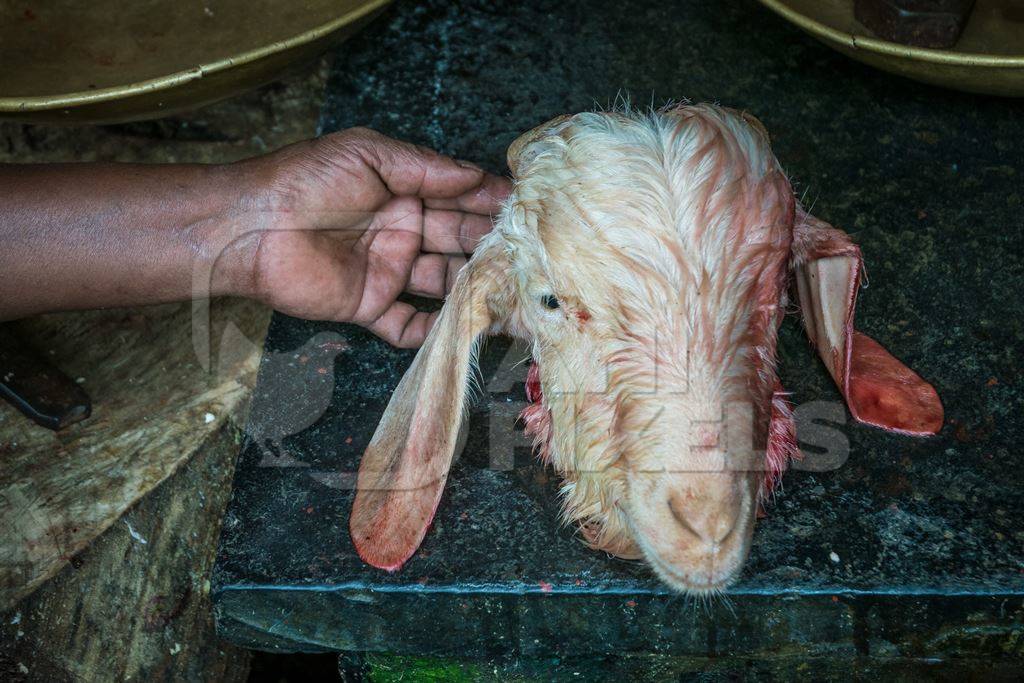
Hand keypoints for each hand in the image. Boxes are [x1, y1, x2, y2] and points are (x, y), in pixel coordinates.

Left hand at [240, 128, 510, 346]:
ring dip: (477, 293)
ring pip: (444, 287)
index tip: (529, 213)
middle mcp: (403, 233)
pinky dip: (435, 334)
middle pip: (461, 245)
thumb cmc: (304, 179)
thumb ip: (425, 167)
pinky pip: (408, 327)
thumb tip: (476, 174)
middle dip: (495, 250)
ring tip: (517, 300)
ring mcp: (387, 272)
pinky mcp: (369, 306)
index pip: (461, 201)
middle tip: (533, 260)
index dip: (492, 205)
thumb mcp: (369, 154)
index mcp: (405, 194)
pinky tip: (470, 333)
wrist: (250, 226)